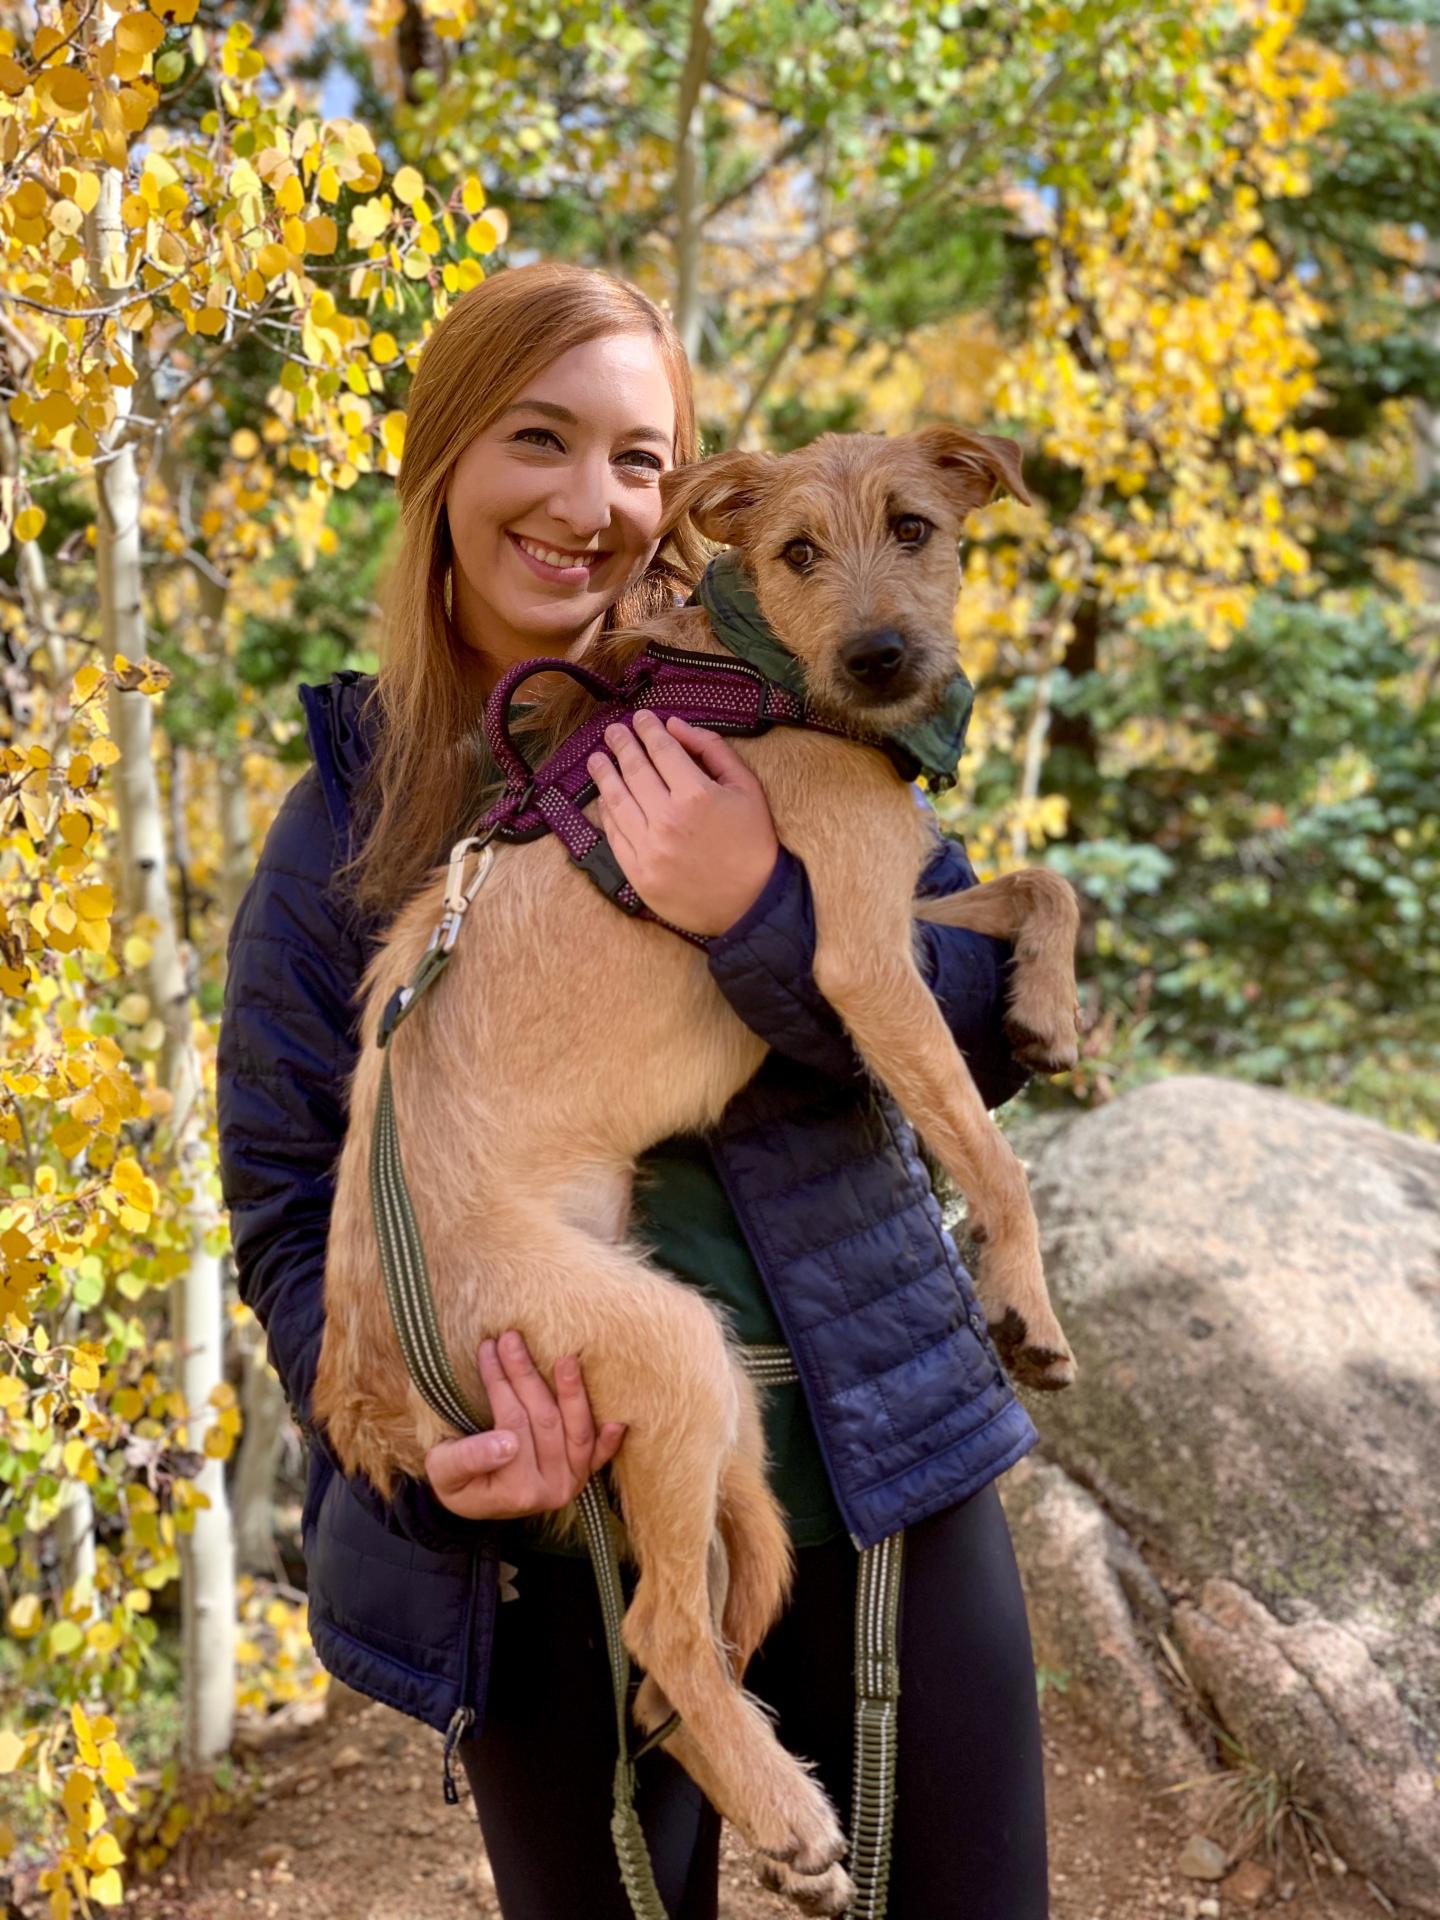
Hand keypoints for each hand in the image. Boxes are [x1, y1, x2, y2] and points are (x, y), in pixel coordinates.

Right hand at [425, 1330, 625, 1522]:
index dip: (500, 1383)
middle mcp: (551, 1489)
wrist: (474, 1500)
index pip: (512, 1423)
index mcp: (517, 1490)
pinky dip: (609, 1437)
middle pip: (545, 1420)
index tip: (487, 1348)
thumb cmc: (454, 1481)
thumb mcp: (444, 1471)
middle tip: (511, 1338)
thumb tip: (505, 1443)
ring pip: (577, 1429)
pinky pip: (600, 1454)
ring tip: (565, 1356)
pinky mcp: (583, 1474)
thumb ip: (469, 1458)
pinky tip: (617, 1417)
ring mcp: (572, 1481)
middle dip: (526, 1374)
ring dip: (571, 1389)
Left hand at [586, 710, 779, 937]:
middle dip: (621, 745)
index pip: (662, 751)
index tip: (639, 718)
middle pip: (634, 770)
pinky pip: (615, 834)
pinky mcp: (638, 872)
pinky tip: (605, 797)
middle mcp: (668, 819)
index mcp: (697, 795)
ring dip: (604, 774)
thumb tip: (675, 726)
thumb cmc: (752, 842)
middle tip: (613, 731)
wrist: (750, 904)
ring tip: (597, 758)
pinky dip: (607, 811)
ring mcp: (649, 848)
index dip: (648, 730)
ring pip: (617, 801)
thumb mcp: (746, 787)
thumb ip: (712, 749)